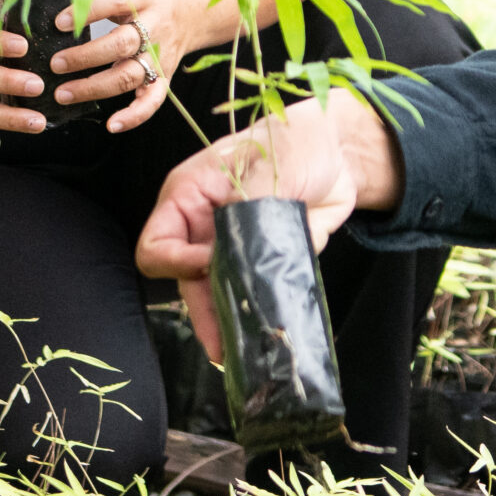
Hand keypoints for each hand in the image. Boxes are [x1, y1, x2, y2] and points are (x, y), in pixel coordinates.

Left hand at [48, 0, 188, 133]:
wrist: (196, 7)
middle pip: (122, 44)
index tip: (59, 23)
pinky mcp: (164, 75)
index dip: (87, 12)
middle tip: (55, 64)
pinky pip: (153, 100)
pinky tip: (113, 125)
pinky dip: (136, 116)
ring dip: (96, 88)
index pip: (116, 1)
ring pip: (129, 76)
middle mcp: (155, 26)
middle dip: (86, 57)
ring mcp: (160, 54)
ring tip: (63, 94)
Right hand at [134, 93, 376, 360]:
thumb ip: (243, 208)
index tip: (209, 264)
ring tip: (243, 353)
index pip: (158, 245)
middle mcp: (204, 230)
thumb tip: (231, 248)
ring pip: (220, 296)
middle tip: (222, 347)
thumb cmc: (293, 142)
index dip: (178, 262)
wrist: (337, 152)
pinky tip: (272, 331)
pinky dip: (263, 312)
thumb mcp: (264, 166)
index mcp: (189, 199)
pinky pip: (257, 295)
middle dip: (205, 313)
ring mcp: (233, 249)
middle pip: (187, 281)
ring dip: (232, 322)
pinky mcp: (263, 264)